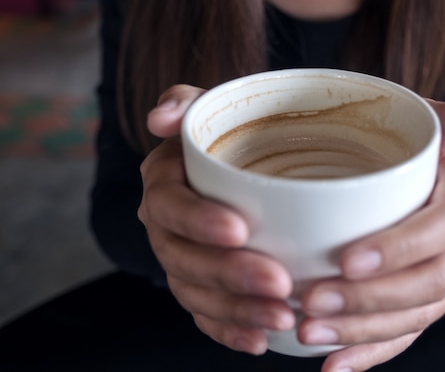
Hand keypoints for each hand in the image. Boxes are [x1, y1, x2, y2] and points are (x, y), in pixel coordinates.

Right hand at [138, 85, 294, 354]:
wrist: (242, 164)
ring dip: (238, 310)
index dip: (199, 220)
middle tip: (279, 284)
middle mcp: (164, 226)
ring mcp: (180, 260)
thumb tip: (160, 118)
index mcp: (164, 183)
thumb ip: (186, 102)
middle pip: (184, 258)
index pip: (170, 204)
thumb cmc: (231, 135)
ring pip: (196, 294)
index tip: (240, 229)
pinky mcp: (198, 288)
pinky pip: (206, 317)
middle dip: (230, 275)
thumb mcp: (212, 107)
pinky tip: (260, 341)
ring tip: (284, 318)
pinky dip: (230, 331)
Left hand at [297, 100, 444, 371]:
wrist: (425, 181)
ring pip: (416, 316)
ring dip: (362, 330)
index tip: (346, 260)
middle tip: (312, 302)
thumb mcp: (420, 120)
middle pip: (431, 281)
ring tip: (309, 332)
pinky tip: (333, 366)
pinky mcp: (427, 302)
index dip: (400, 248)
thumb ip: (442, 118)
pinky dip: (369, 353)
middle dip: (370, 298)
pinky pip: (405, 336)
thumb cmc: (408, 147)